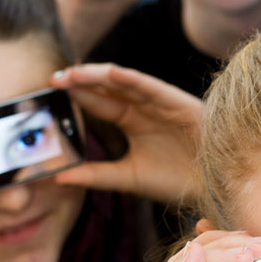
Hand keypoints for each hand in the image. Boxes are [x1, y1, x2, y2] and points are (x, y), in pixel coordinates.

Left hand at [49, 64, 201, 202]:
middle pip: (107, 88)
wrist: (212, 187)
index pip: (98, 104)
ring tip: (73, 74)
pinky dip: (131, 79)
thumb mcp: (127, 177)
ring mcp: (159, 103)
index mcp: (131, 122)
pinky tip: (111, 73)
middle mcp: (143, 108)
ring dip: (99, 76)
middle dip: (81, 82)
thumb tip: (58, 177)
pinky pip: (151, 87)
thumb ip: (95, 175)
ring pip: (124, 83)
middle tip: (53, 79)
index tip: (49, 94)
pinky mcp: (177, 103)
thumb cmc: (175, 181)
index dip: (75, 97)